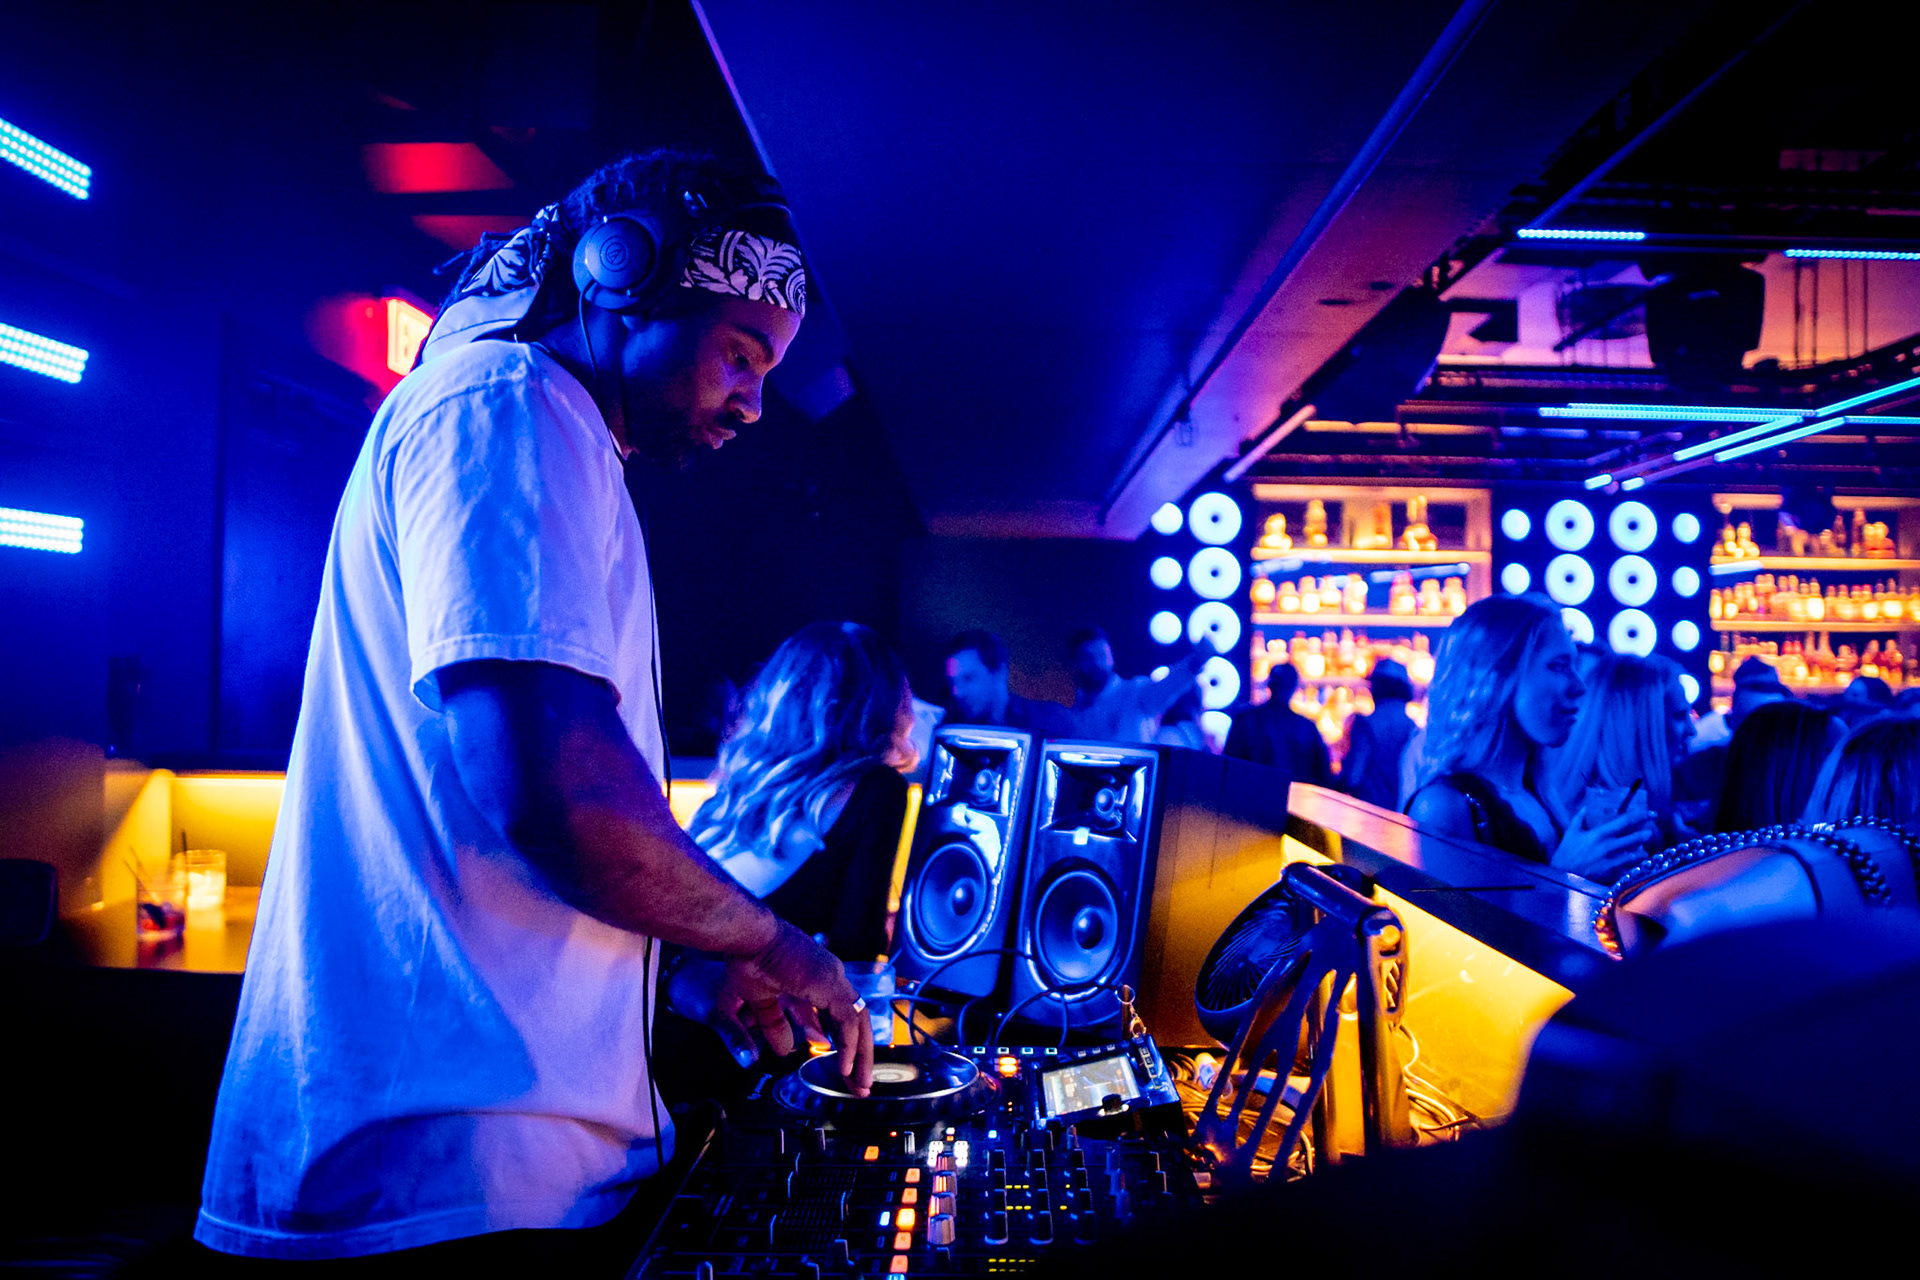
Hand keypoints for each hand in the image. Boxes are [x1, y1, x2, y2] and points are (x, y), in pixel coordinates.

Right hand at [718, 919, 873, 1093]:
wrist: (744, 936)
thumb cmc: (745, 959)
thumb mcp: (760, 1001)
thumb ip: (775, 1024)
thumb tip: (784, 1050)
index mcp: (814, 977)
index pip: (837, 1014)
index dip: (840, 1041)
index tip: (841, 1065)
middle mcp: (829, 976)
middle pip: (853, 1020)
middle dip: (859, 1053)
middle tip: (860, 1083)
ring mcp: (833, 977)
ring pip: (859, 1021)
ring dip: (862, 1054)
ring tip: (860, 1084)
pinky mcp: (830, 983)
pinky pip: (849, 1020)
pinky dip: (850, 1045)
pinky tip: (844, 1067)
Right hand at [1550, 805, 1656, 883]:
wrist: (1563, 876)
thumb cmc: (1566, 853)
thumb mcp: (1571, 832)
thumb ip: (1580, 818)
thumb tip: (1587, 807)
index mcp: (1600, 834)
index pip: (1625, 821)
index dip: (1640, 816)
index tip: (1649, 813)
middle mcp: (1609, 846)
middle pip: (1635, 838)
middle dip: (1645, 834)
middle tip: (1649, 832)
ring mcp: (1613, 861)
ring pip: (1636, 855)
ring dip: (1642, 852)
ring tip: (1643, 851)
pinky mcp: (1613, 873)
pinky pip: (1630, 869)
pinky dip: (1634, 866)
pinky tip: (1635, 865)